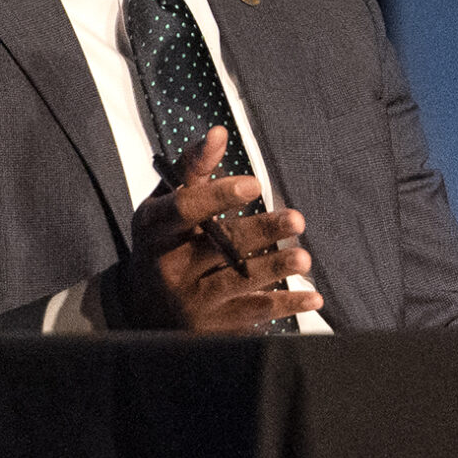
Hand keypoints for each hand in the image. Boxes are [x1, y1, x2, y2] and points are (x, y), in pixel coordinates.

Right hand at [121, 126, 324, 330]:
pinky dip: (285, 305)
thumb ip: (194, 170)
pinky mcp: (212, 325)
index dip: (218, 196)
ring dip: (275, 269)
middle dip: (260, 232)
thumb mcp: (167, 204)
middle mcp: (169, 266)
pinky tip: (313, 298)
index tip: (254, 184)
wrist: (144, 307)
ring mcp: (190, 299)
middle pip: (219, 245)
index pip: (185, 209)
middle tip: (297, 219)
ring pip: (237, 281)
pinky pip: (252, 313)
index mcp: (156, 229)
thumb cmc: (165, 241)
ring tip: (304, 259)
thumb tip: (219, 132)